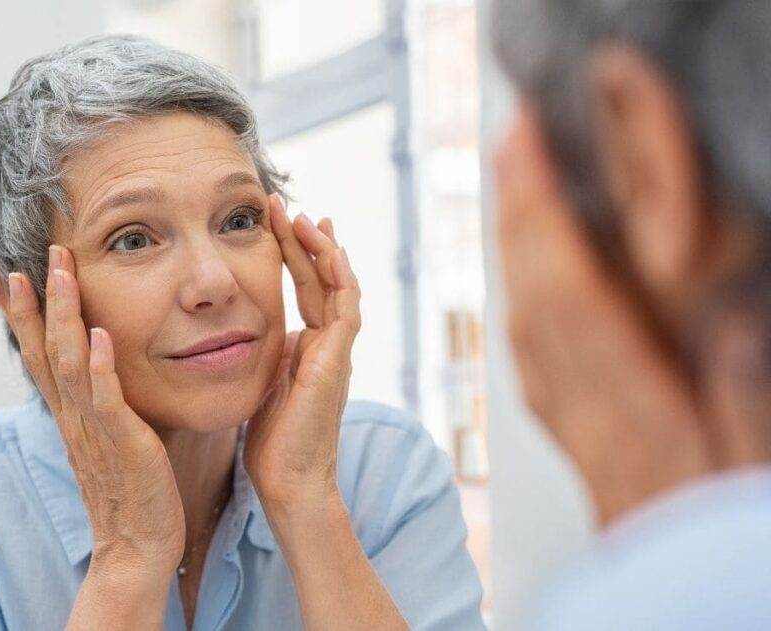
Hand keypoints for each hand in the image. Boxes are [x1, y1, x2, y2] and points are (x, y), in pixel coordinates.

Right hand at [4, 245, 184, 573]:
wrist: (137, 547)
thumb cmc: (132, 492)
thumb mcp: (109, 438)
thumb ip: (103, 404)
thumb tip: (105, 368)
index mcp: (70, 415)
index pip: (37, 355)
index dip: (22, 315)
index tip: (7, 274)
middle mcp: (73, 417)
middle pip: (42, 350)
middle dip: (33, 303)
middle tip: (22, 259)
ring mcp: (94, 429)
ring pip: (69, 363)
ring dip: (64, 316)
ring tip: (61, 273)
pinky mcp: (123, 444)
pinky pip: (106, 400)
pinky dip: (99, 367)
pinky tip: (98, 335)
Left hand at [244, 196, 360, 511]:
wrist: (289, 481)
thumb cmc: (273, 442)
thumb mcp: (265, 384)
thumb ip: (269, 355)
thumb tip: (256, 331)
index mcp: (310, 348)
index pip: (307, 289)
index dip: (295, 255)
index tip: (280, 222)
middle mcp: (328, 345)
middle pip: (323, 280)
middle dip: (306, 241)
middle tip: (288, 206)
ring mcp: (337, 353)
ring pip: (339, 288)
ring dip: (323, 251)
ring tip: (306, 217)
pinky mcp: (337, 363)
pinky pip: (345, 312)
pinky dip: (341, 280)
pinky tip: (331, 253)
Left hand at [495, 106, 709, 523]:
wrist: (672, 591)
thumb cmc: (713, 522)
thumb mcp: (747, 451)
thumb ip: (737, 387)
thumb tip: (725, 320)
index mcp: (631, 404)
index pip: (569, 290)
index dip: (543, 214)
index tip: (528, 150)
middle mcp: (584, 404)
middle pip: (535, 291)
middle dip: (521, 211)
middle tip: (514, 143)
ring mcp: (569, 415)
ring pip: (525, 314)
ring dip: (517, 245)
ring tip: (517, 186)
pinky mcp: (568, 424)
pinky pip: (530, 347)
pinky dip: (525, 292)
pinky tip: (528, 270)